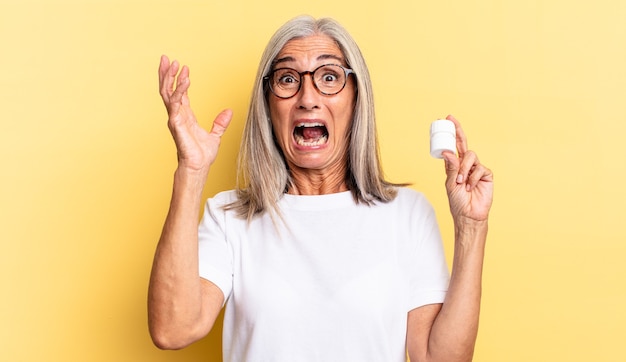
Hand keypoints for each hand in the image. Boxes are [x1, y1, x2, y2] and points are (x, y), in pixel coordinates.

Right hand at [158, 55, 231, 173]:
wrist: (199, 167)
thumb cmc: (202, 155)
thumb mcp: (215, 135)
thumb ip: (220, 123)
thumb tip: (229, 112)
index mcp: (185, 116)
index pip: (179, 93)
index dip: (180, 80)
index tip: (183, 67)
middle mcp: (178, 115)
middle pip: (168, 90)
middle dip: (166, 74)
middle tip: (166, 58)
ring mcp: (175, 119)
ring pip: (168, 94)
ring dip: (168, 78)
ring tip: (171, 64)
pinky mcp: (176, 124)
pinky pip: (175, 105)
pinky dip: (178, 92)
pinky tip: (182, 82)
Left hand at [441, 115, 492, 223]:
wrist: (469, 215)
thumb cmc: (457, 201)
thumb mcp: (450, 184)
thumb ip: (450, 168)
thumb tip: (448, 152)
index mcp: (455, 166)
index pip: (454, 146)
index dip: (452, 133)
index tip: (447, 119)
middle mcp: (466, 165)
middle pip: (464, 145)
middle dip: (458, 132)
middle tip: (451, 122)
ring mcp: (477, 169)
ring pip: (471, 156)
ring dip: (464, 168)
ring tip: (460, 181)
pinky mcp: (486, 175)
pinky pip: (480, 169)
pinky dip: (473, 178)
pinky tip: (470, 187)